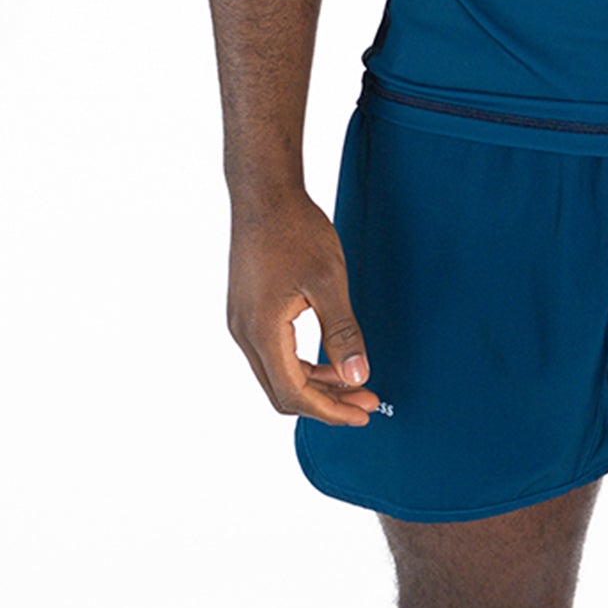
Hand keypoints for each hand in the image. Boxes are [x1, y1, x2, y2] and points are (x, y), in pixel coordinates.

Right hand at [226, 188, 379, 427]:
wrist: (264, 193)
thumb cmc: (295, 230)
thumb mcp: (329, 282)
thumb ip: (343, 334)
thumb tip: (357, 377)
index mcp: (261, 330)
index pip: (294, 394)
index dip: (330, 411)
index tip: (363, 414)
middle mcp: (244, 333)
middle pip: (283, 393)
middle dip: (326, 404)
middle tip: (365, 402)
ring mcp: (242, 323)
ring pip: (278, 376)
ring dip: (316, 387)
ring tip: (354, 383)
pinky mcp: (247, 313)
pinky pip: (274, 356)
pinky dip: (303, 367)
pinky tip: (330, 363)